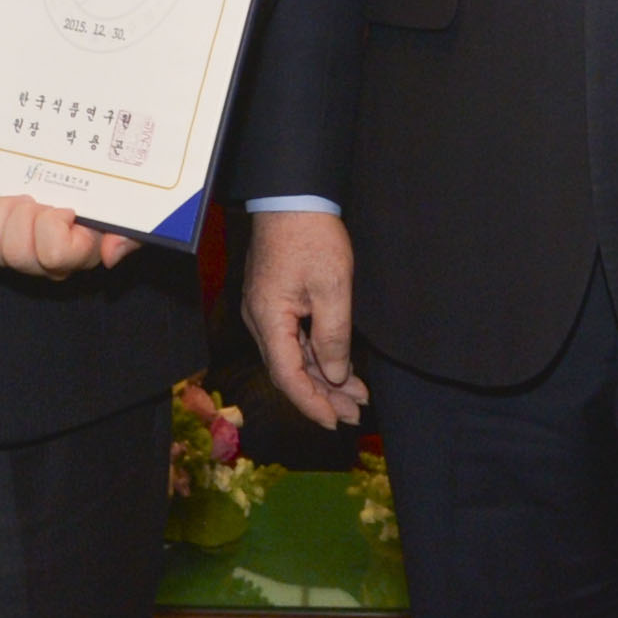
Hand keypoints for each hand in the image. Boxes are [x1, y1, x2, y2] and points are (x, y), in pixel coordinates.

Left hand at [0, 192, 124, 280]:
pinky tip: (2, 201)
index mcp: (78, 255)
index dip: (54, 226)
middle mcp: (44, 264)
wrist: (80, 180)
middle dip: (26, 218)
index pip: (54, 255)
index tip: (68, 208)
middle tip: (38, 200)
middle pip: (17, 254)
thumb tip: (111, 253)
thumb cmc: (107, 199)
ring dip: (3, 215)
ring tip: (20, 200)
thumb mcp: (131, 212)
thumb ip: (131, 234)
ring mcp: (14, 252)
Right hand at [240, 208, 367, 429]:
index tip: (335, 422)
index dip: (311, 404)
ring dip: (323, 379)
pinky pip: (294, 340)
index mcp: (269, 319)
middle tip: (354, 415)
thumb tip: (337, 375)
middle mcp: (260, 320)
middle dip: (322, 396)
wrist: (292, 194)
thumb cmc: (311, 235)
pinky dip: (318, 356)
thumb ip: (333, 337)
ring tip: (356, 398)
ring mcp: (266, 311)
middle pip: (289, 372)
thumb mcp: (333, 287)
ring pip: (293, 357)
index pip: (287, 376)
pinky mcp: (275, 301)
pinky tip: (341, 368)